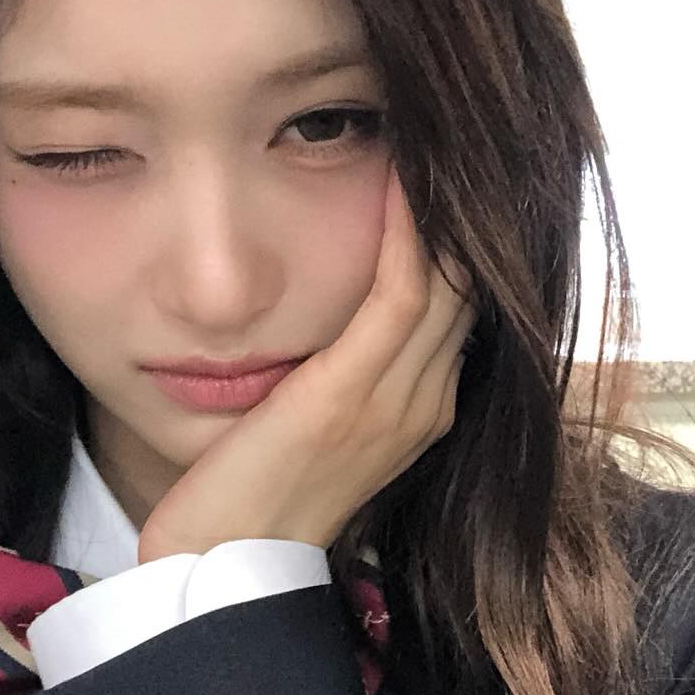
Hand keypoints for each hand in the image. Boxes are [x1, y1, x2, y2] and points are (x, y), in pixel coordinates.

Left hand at [136, 165, 477, 560]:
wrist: (220, 574)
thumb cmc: (251, 499)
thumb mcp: (309, 427)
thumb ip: (338, 373)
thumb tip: (328, 315)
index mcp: (420, 409)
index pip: (463, 301)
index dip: (462, 230)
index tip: (444, 160)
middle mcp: (426, 403)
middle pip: (473, 281)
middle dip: (467, 203)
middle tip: (452, 121)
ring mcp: (397, 402)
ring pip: (453, 279)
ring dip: (446, 200)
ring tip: (435, 126)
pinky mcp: (350, 396)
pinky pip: (404, 292)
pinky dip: (410, 229)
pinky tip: (402, 171)